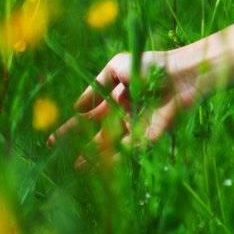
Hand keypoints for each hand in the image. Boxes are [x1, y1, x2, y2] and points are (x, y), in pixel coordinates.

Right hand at [48, 50, 199, 168]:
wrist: (183, 72)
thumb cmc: (151, 64)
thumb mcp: (117, 67)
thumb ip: (96, 86)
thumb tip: (76, 108)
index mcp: (116, 100)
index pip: (89, 117)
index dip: (71, 128)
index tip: (51, 140)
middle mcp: (125, 115)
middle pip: (100, 135)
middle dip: (82, 147)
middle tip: (62, 161)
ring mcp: (139, 126)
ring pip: (114, 145)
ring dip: (97, 157)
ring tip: (79, 168)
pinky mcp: (153, 134)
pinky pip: (133, 148)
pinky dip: (119, 156)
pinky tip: (105, 165)